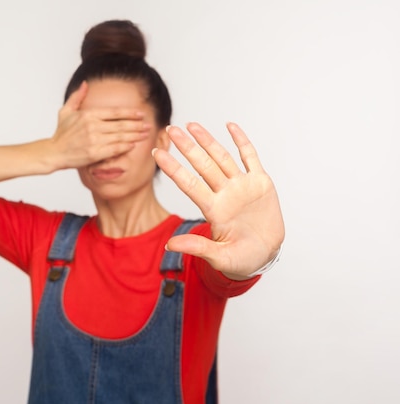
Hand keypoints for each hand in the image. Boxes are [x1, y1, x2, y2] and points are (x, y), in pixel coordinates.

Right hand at [50, 81, 150, 168]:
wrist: (54, 153)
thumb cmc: (61, 134)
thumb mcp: (66, 111)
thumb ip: (77, 97)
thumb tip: (86, 84)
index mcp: (88, 114)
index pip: (114, 112)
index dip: (130, 113)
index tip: (141, 114)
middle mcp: (92, 126)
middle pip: (121, 124)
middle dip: (137, 125)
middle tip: (149, 125)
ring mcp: (94, 140)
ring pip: (120, 136)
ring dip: (135, 135)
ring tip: (145, 134)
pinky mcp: (94, 153)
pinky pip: (114, 149)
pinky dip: (125, 146)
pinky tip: (134, 144)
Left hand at [153, 122, 284, 278]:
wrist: (265, 255)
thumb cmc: (241, 259)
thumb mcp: (220, 258)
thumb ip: (197, 248)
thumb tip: (170, 245)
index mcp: (214, 210)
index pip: (189, 184)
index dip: (173, 168)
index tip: (157, 153)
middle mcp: (224, 194)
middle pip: (203, 166)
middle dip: (187, 147)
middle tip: (171, 129)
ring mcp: (242, 186)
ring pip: (222, 158)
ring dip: (207, 141)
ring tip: (192, 125)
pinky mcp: (260, 183)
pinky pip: (250, 158)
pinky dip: (242, 141)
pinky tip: (230, 126)